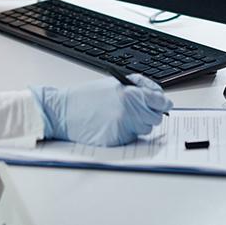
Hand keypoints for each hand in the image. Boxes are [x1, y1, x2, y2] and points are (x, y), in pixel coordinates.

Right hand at [31, 74, 172, 146]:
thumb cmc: (84, 98)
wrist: (63, 113)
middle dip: (150, 113)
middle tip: (138, 109)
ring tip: (121, 116)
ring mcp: (124, 127)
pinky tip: (113, 125)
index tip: (161, 103)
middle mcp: (130, 111)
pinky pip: (133, 138)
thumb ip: (137, 88)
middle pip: (156, 117)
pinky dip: (127, 133)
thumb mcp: (112, 84)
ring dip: (139, 124)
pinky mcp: (118, 140)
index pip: (160, 101)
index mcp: (129, 94)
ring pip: (146, 129)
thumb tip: (157, 96)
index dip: (162, 102)